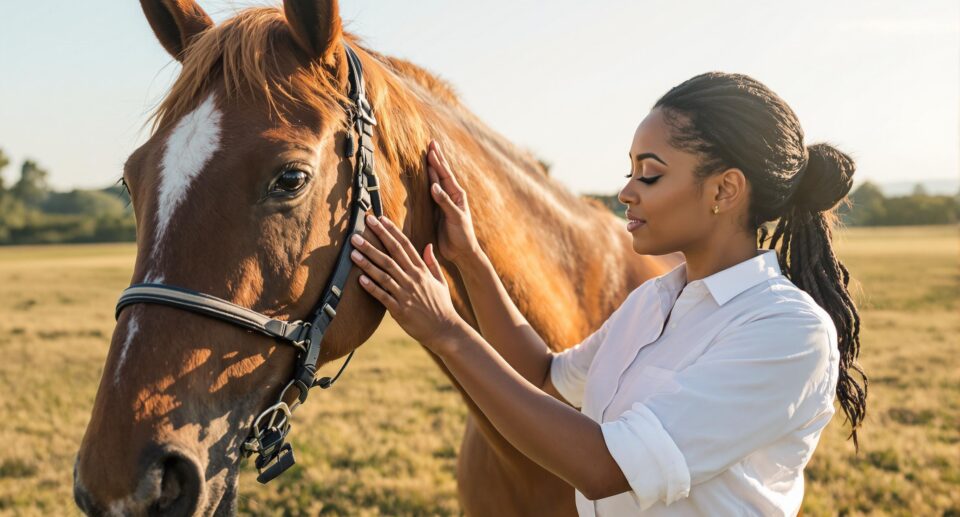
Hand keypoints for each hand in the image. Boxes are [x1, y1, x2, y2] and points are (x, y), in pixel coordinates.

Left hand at [350, 214, 466, 352]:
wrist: (445, 330)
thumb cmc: (442, 306)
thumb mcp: (441, 281)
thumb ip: (432, 263)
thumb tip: (428, 246)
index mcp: (422, 270)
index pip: (405, 245)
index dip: (391, 231)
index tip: (380, 219)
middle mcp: (413, 279)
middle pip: (391, 255)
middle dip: (375, 240)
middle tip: (359, 230)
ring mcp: (406, 294)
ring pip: (384, 273)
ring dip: (368, 262)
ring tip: (353, 251)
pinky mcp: (399, 309)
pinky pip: (383, 296)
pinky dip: (371, 287)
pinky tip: (360, 278)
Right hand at [426, 140, 479, 263]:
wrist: (462, 252)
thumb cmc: (462, 235)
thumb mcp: (455, 218)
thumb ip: (445, 202)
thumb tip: (434, 186)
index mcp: (457, 195)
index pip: (445, 175)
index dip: (438, 161)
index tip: (431, 148)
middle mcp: (451, 196)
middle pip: (442, 173)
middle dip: (436, 159)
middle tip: (431, 144)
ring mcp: (444, 202)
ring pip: (436, 181)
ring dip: (432, 168)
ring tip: (427, 156)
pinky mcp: (437, 211)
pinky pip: (430, 193)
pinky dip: (427, 183)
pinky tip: (424, 179)